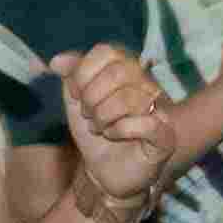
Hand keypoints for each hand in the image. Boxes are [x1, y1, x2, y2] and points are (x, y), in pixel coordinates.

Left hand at [49, 46, 178, 220]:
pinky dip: (120, 131)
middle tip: (89, 115)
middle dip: (92, 97)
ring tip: (100, 128)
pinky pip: (146, 123)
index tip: (77, 94)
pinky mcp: (165, 136)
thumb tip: (57, 61)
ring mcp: (160, 109)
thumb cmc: (95, 131)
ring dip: (103, 117)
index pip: (107, 51)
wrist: (103, 171)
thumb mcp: (76, 101)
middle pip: (119, 72)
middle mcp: (148, 85)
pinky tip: (114, 136)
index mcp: (128, 70)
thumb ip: (70, 75)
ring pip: (129, 98)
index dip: (83, 73)